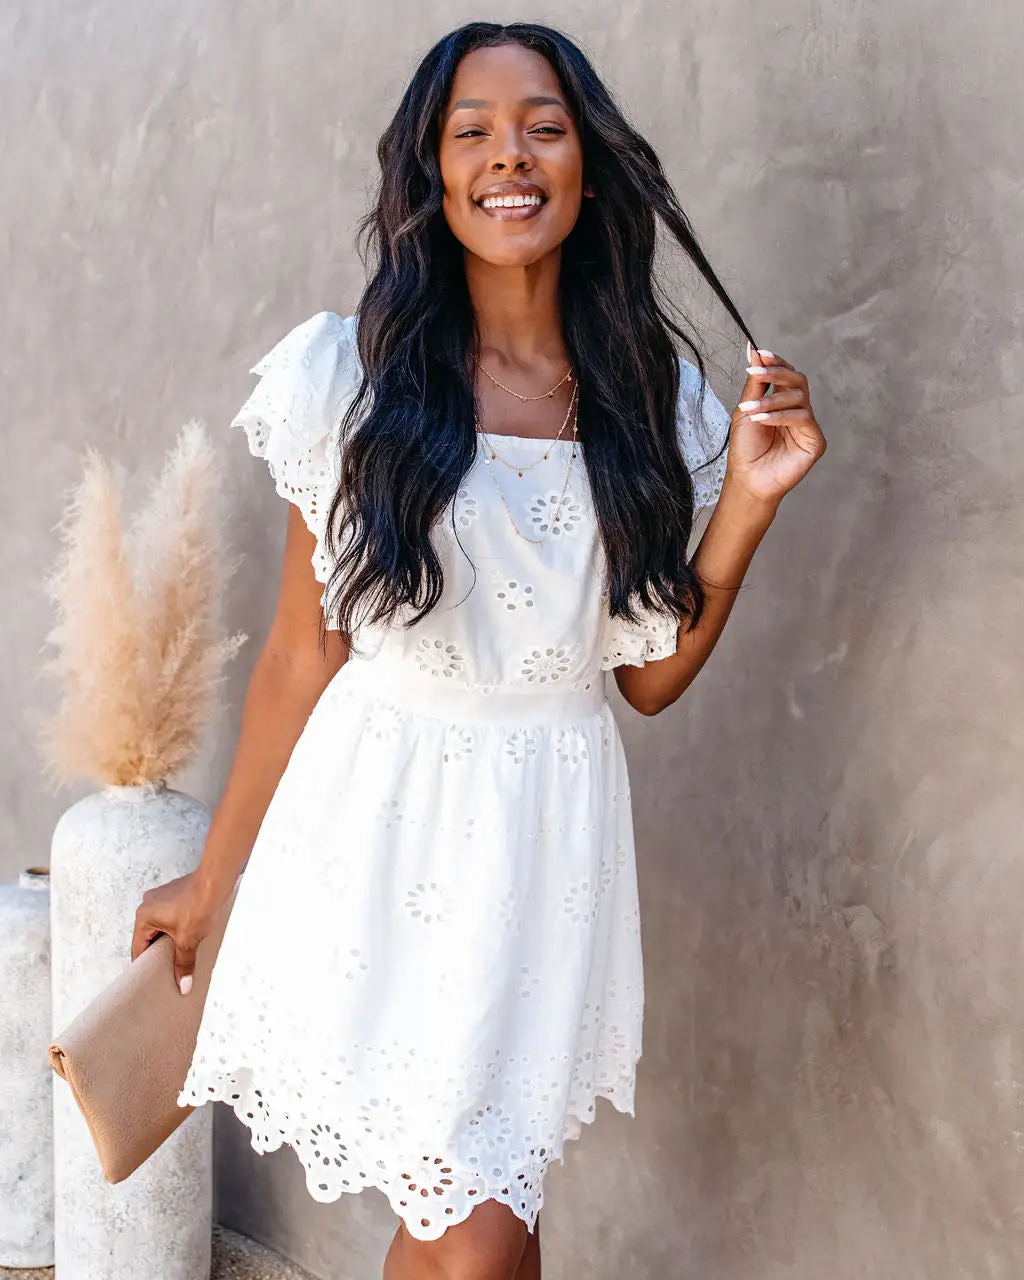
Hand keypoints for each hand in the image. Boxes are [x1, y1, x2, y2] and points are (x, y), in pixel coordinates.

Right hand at [131, 872, 224, 995]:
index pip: (138, 947)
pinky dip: (176, 927)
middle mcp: (148, 904)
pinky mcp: (174, 894)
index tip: (151, 978)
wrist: (217, 881)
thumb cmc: (200, 904)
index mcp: (143, 916)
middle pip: (149, 937)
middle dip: (159, 952)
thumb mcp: (188, 940)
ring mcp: (161, 897)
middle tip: (168, 969)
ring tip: (180, 953)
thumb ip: (183, 963)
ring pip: (160, 926)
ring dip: (169, 939)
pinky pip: (169, 915)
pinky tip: (188, 935)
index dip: (145, 965)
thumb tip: (183, 983)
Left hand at [725, 343, 825, 504]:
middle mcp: (798, 410)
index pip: (787, 374)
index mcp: (783, 402)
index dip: (776, 362)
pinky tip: (762, 419)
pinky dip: (781, 415)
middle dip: (776, 373)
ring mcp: (807, 425)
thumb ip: (755, 382)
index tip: (761, 354)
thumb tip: (754, 350)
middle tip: (757, 372)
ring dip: (772, 399)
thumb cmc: (746, 449)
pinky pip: (803, 418)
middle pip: (798, 380)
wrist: (747, 480)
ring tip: (751, 409)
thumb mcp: (746, 409)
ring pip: (799, 397)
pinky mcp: (814, 440)